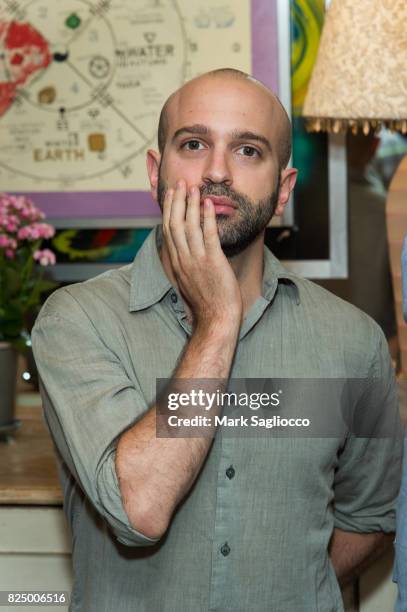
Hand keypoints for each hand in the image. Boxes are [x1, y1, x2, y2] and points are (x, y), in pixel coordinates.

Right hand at [162, 179, 242, 329]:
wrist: (216, 319)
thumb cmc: (207, 302)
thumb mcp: (189, 281)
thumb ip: (185, 264)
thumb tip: (184, 251)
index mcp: (176, 263)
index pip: (168, 230)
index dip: (169, 210)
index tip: (172, 195)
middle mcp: (182, 259)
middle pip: (175, 224)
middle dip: (177, 201)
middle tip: (180, 183)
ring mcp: (196, 260)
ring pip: (189, 226)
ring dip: (191, 204)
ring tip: (194, 187)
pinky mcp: (212, 262)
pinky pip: (208, 235)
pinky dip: (207, 218)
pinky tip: (209, 204)